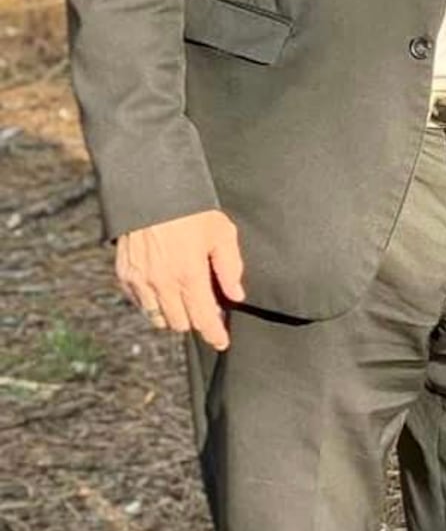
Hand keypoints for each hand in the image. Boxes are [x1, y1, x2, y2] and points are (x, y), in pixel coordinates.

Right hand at [114, 209, 244, 351]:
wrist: (149, 189)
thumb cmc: (190, 208)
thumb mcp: (220, 232)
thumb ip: (230, 267)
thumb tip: (236, 295)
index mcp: (189, 275)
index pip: (203, 319)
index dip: (214, 335)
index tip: (221, 342)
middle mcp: (162, 283)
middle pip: (180, 323)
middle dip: (195, 320)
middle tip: (206, 308)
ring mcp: (140, 280)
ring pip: (158, 318)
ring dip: (173, 315)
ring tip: (184, 300)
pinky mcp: (125, 274)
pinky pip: (140, 304)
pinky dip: (152, 304)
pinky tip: (164, 290)